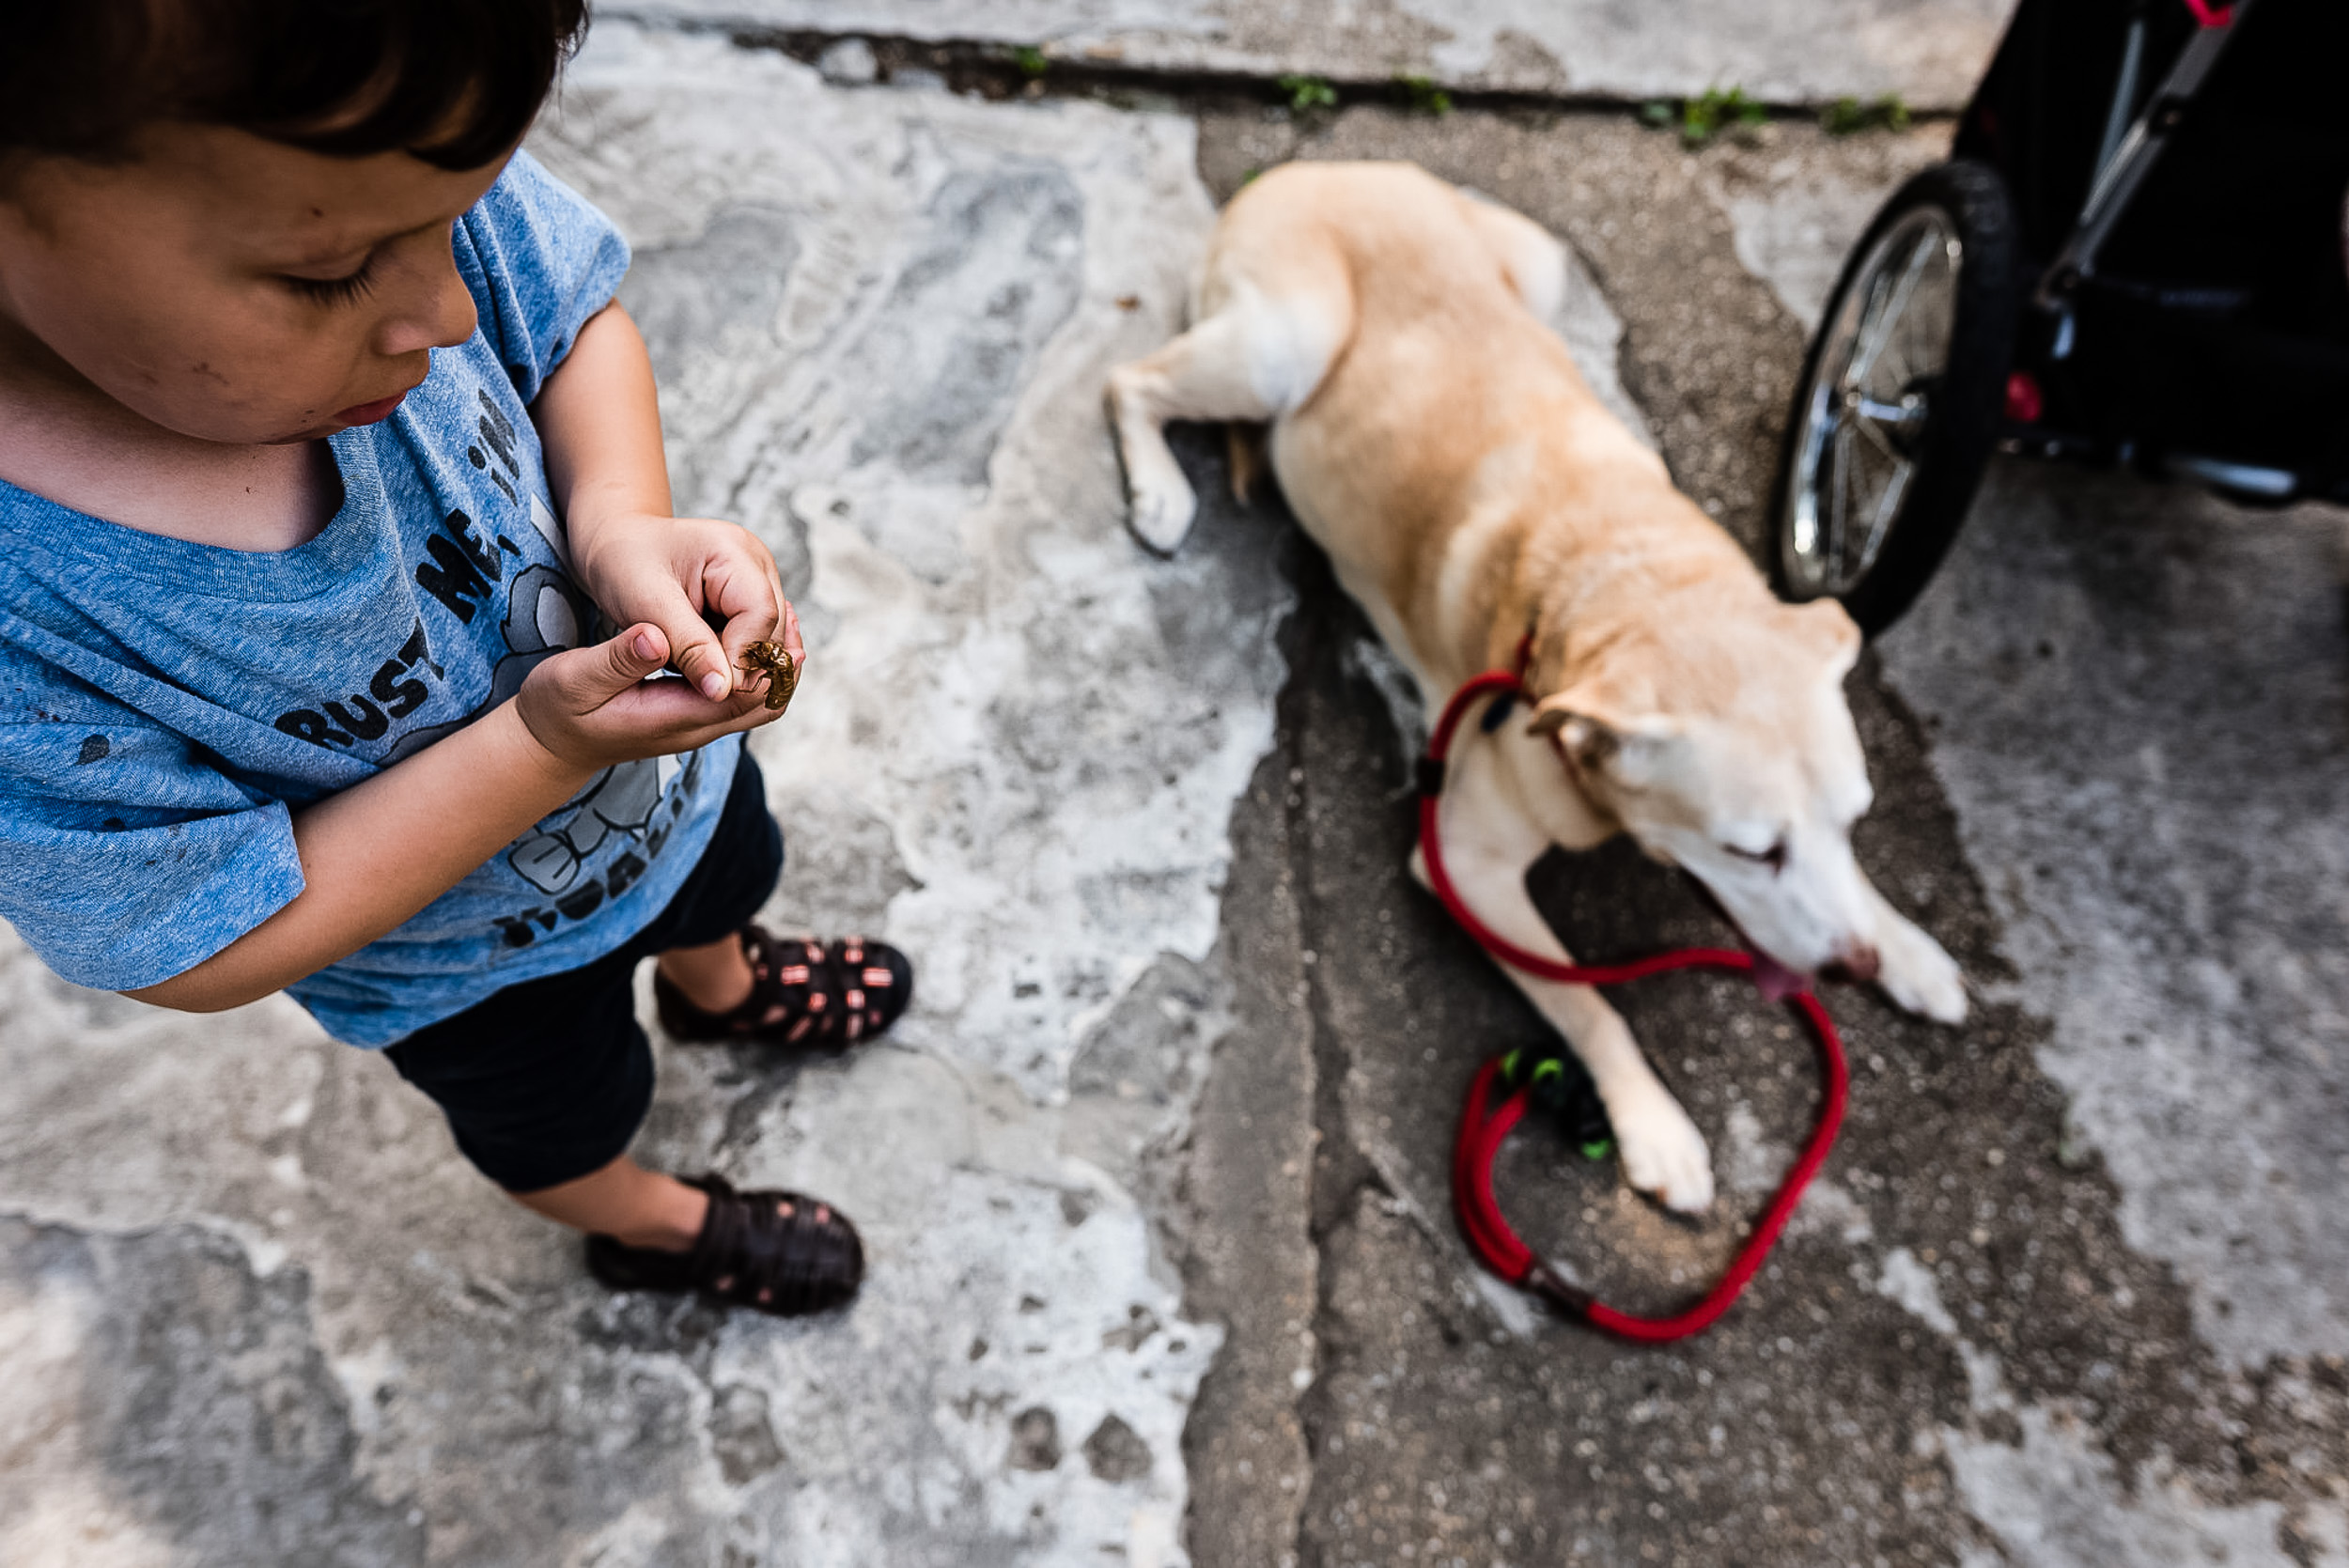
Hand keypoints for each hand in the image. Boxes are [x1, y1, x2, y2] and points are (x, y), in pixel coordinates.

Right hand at [513, 622, 779, 774]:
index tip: (774, 618)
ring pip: (756, 704)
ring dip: (771, 666)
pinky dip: (753, 669)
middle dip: (780, 663)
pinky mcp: (691, 716)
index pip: (740, 695)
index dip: (763, 659)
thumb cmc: (556, 708)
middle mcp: (693, 728)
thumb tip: (660, 637)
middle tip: (791, 615)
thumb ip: (619, 659)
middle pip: (762, 704)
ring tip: (781, 619)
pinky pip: (739, 698)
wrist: (547, 743)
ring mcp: (694, 726)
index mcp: (672, 717)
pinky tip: (748, 636)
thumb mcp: (576, 677)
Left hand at [573, 512, 803, 705]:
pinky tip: (703, 667)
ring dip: (736, 667)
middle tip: (703, 692)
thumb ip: (689, 647)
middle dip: (741, 666)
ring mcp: (759, 583)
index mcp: (735, 551)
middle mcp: (758, 564)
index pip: (761, 613)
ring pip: (767, 642)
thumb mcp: (647, 604)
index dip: (744, 657)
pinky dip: (731, 661)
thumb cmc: (624, 565)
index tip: (714, 691)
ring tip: (696, 675)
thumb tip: (723, 692)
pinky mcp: (750, 603)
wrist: (616, 547)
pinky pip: (754, 643)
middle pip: (772, 630)